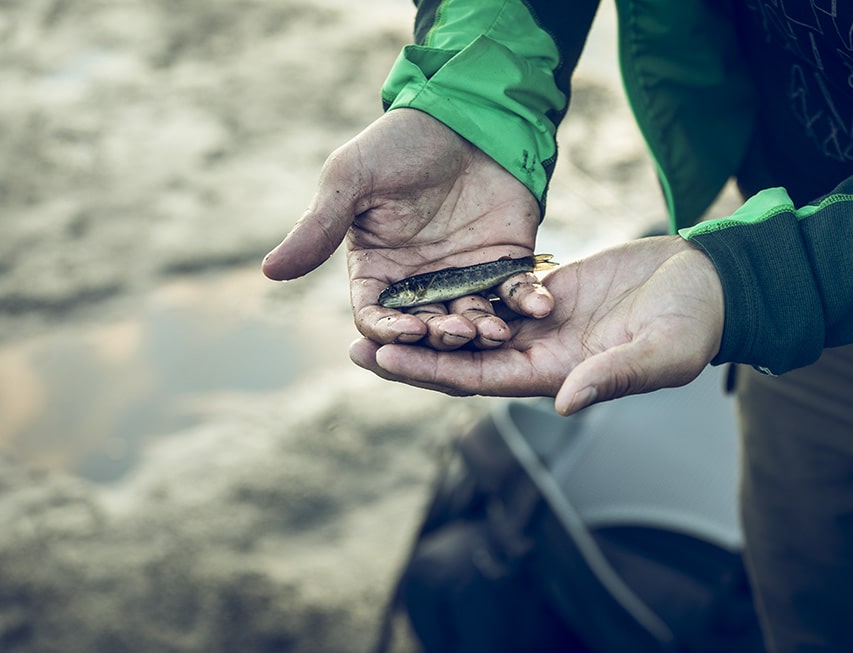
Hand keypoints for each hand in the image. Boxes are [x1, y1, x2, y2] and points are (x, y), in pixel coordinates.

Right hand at [262, 108, 552, 349]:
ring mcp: (464, 277)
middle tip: (457, 333)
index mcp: (378, 270)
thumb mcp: (351, 178)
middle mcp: (420, 283)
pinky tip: (537, 307)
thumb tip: (269, 271)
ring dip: (482, 331)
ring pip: (472, 320)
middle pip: (427, 329)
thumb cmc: (399, 144)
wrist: (464, 114)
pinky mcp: (505, 266)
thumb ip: (318, 226)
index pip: (377, 315)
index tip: (406, 331)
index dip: (389, 330)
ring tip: (493, 330)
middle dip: (441, 337)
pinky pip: (516, 296)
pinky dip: (526, 305)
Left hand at [350, 236, 725, 414]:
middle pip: (461, 359)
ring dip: (426, 322)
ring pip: (470, 327)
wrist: (708, 283)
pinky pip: (493, 295)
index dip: (429, 371)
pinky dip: (459, 292)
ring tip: (377, 309)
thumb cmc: (694, 323)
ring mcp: (541, 325)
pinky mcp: (547, 294)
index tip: (381, 358)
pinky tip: (424, 280)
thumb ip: (614, 376)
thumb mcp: (661, 351)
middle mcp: (540, 355)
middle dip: (410, 353)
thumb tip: (565, 402)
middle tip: (352, 343)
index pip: (479, 380)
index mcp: (558, 375)